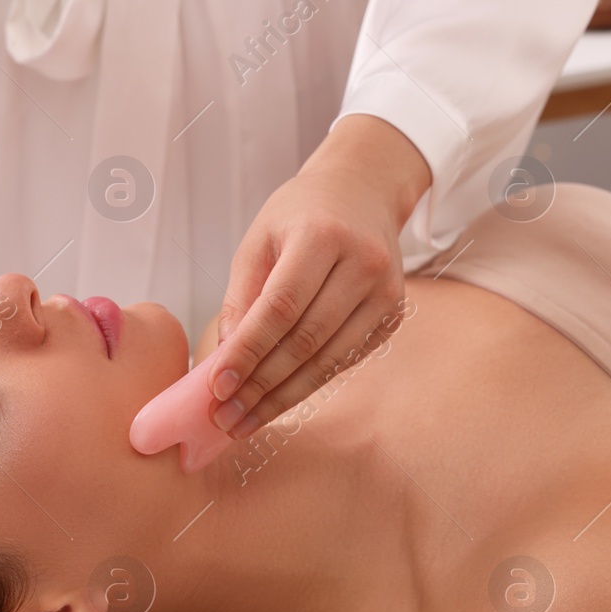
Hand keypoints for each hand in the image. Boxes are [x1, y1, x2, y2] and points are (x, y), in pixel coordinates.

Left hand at [210, 114, 430, 438]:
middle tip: (225, 418)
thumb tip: (225, 359)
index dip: (248, 351)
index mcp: (321, 235)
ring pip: (329, 360)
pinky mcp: (394, 314)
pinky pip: (347, 360)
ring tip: (245, 420)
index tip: (217, 387)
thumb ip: (241, 296)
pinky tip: (279, 399)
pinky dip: (310, 383)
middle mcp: (363, 263)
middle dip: (261, 386)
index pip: (280, 307)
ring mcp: (386, 291)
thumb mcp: (260, 239)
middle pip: (306, 340)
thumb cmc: (302, 213)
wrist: (363, 191)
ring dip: (284, 396)